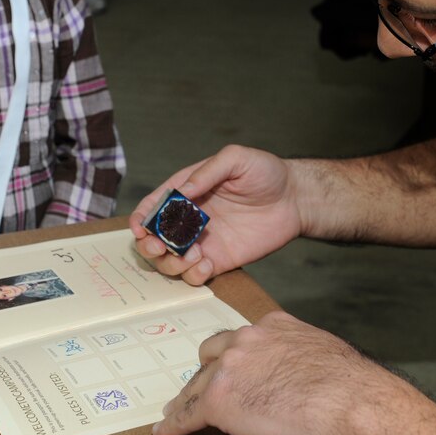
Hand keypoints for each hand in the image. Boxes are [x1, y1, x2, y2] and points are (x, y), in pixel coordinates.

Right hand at [128, 145, 303, 284]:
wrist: (295, 198)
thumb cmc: (265, 172)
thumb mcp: (236, 158)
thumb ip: (207, 172)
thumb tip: (182, 192)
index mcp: (186, 191)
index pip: (153, 206)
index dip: (141, 219)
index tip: (140, 229)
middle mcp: (188, 218)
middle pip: (153, 238)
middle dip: (149, 246)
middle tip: (161, 247)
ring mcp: (202, 241)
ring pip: (170, 261)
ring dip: (172, 264)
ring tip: (192, 256)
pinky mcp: (218, 260)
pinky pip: (195, 275)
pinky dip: (193, 276)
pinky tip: (206, 265)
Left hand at [154, 312, 435, 434]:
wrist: (350, 405)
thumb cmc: (350, 388)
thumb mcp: (320, 355)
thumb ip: (296, 358)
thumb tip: (293, 379)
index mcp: (275, 326)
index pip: (242, 340)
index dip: (232, 358)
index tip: (229, 369)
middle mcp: (247, 338)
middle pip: (213, 355)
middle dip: (208, 372)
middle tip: (201, 390)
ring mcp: (230, 366)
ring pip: (198, 383)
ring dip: (190, 398)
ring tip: (176, 412)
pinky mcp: (219, 399)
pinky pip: (190, 412)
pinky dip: (177, 423)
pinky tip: (167, 431)